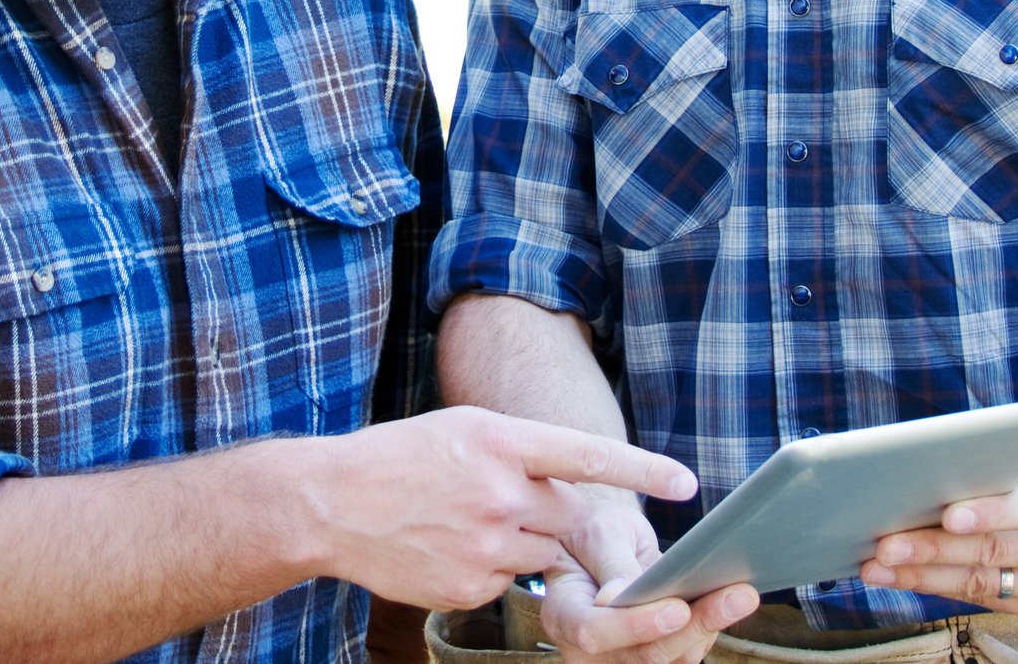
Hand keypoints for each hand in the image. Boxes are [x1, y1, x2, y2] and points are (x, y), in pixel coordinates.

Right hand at [312, 406, 696, 613]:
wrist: (330, 505)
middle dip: (564, 518)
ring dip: (525, 541)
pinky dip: (494, 569)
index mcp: (498, 439)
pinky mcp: (471, 587)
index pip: (587, 454)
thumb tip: (569, 482)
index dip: (642, 470)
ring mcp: (485, 545)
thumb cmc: (398, 458)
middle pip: (570, 515)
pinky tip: (451, 549)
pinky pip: (509, 582)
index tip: (687, 483)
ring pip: (542, 552)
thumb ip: (519, 453)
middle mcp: (498, 492)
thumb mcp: (461, 430)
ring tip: (468, 522)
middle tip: (534, 511)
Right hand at [537, 485, 757, 663]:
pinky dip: (708, 629)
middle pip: (641, 655)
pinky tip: (730, 600)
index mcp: (562, 613)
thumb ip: (611, 564)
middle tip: (737, 595)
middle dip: (693, 627)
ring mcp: (620, 657)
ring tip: (742, 595)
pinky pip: (684, 653)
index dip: (635, 626)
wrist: (601, 538)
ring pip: (670, 659)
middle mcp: (588, 649)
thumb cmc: (592, 528)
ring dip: (710, 629)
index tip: (677, 609)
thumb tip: (618, 597)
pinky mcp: (651, 653)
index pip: (594, 631)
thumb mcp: (597, 533)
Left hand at [857, 448, 1017, 622]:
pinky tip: (905, 578)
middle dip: (933, 551)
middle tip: (884, 546)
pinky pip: (989, 599)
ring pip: (984, 583)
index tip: (946, 516)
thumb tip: (928, 475)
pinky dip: (943, 588)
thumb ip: (1001, 466)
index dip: (987, 514)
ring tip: (878, 567)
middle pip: (994, 553)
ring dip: (924, 577)